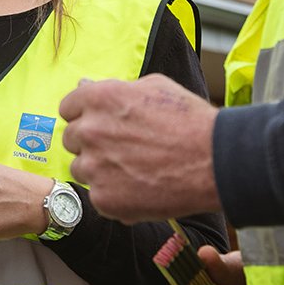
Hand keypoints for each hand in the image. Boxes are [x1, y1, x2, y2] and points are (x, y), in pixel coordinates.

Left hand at [58, 74, 218, 220]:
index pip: (68, 107)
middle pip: (71, 139)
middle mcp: (90, 131)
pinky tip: (140, 187)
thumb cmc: (189, 120)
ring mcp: (95, 167)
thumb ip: (113, 89)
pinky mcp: (104, 199)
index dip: (85, 115)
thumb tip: (86, 85)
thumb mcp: (153, 87)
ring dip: (100, 170)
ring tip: (134, 169)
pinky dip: (114, 195)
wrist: (215, 161)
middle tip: (122, 148)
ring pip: (81, 169)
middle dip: (91, 142)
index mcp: (98, 99)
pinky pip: (97, 195)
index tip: (101, 123)